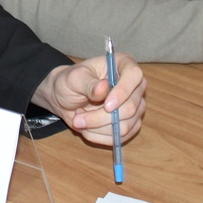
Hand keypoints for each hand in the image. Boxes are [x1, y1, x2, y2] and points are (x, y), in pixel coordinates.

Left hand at [31, 54, 146, 146]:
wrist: (67, 98)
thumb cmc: (71, 82)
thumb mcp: (74, 79)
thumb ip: (88, 83)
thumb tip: (103, 87)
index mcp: (123, 64)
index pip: (134, 75)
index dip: (123, 92)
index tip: (107, 105)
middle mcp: (134, 85)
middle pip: (131, 107)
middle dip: (101, 118)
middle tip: (78, 119)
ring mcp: (135, 105)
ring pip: (125, 126)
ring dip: (98, 128)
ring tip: (79, 120)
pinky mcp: (131, 124)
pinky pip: (121, 138)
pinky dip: (100, 137)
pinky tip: (87, 129)